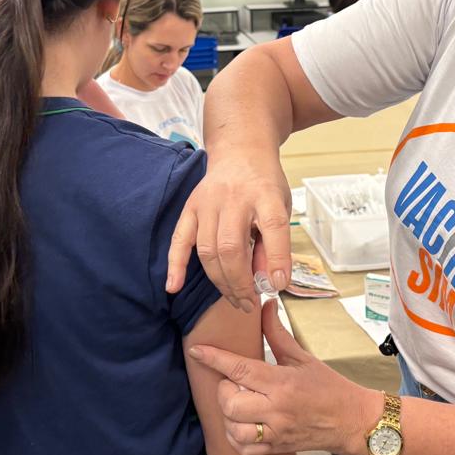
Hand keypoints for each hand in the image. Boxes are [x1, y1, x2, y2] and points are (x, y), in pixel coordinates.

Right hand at [166, 150, 292, 309]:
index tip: (277, 285)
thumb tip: (267, 282)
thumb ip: (275, 242)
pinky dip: (175, 265)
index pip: (273, 227)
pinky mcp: (190, 207)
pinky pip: (179, 239)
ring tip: (234, 299)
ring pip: (207, 249)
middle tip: (249, 303)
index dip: (276, 259)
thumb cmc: (264, 184)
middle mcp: (234, 197)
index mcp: (265, 194)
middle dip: (240, 282)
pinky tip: (174, 287)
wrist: (240, 150)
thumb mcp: (281, 206)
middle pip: (231, 246)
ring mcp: (208, 202)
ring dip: (220, 281)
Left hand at [188, 300, 379, 454]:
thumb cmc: (329, 387)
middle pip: (231, 402)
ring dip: (229, 414)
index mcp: (282, 383)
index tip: (197, 351)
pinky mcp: (275, 449)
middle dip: (224, 390)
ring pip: (234, 428)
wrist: (352, 421)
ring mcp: (276, 432)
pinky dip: (236, 436)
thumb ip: (278, 333)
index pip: (240, 369)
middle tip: (235, 382)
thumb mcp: (303, 357)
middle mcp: (277, 410)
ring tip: (240, 403)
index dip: (214, 358)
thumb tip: (266, 304)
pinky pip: (244, 448)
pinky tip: (243, 423)